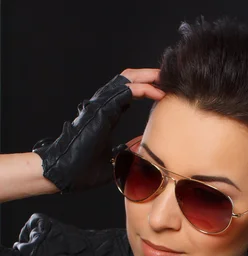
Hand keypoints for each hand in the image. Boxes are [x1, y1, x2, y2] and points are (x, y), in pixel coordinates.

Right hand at [32, 69, 165, 192]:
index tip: (164, 92)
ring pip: (127, 79)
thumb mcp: (114, 162)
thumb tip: (141, 149)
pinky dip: (142, 89)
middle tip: (168, 77)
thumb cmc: (83, 170)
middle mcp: (103, 106)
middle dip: (150, 76)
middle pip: (129, 79)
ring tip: (165, 78)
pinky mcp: (101, 110)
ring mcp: (101, 105)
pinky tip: (156, 92)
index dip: (146, 88)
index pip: (129, 93)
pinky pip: (125, 92)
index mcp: (106, 115)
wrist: (64, 173)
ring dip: (148, 77)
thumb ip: (126, 152)